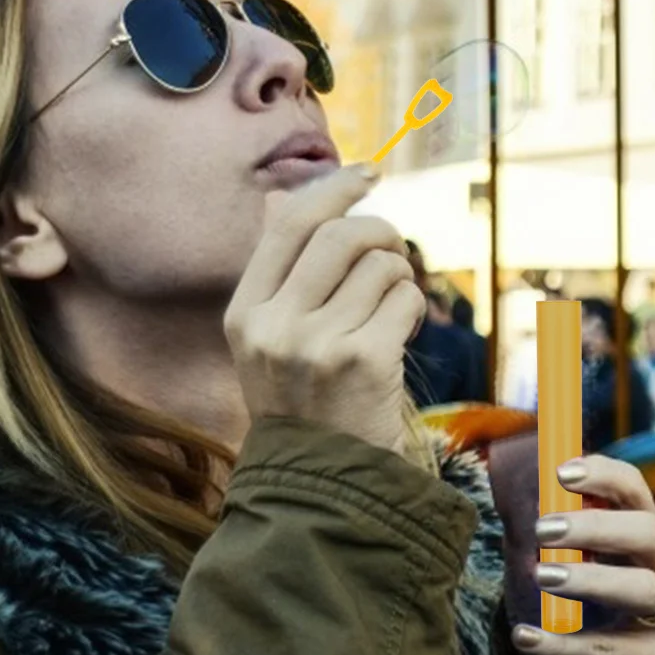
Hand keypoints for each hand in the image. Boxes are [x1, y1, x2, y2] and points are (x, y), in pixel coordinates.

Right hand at [225, 164, 425, 453]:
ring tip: (390, 311)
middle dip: (382, 232)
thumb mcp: (266, 339)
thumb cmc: (302, 402)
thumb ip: (275, 270)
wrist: (320, 481)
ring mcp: (316, 344)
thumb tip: (278, 199)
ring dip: (399, 279)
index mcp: (244, 312)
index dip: (332, 188)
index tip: (368, 173)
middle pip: (341, 235)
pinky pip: (402, 299)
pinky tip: (398, 337)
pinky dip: (410, 310)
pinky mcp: (362, 361)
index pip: (288, 223)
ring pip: (379, 266)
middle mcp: (274, 325)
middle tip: (395, 253)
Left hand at [489, 433, 654, 654]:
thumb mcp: (552, 547)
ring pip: (642, 591)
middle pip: (648, 533)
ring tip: (542, 575)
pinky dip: (561, 644)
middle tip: (543, 529)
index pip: (634, 488)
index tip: (560, 472)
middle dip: (597, 526)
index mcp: (643, 525)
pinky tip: (524, 635)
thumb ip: (536, 509)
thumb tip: (517, 468)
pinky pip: (607, 652)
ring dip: (591, 579)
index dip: (602, 474)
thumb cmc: (572, 588)